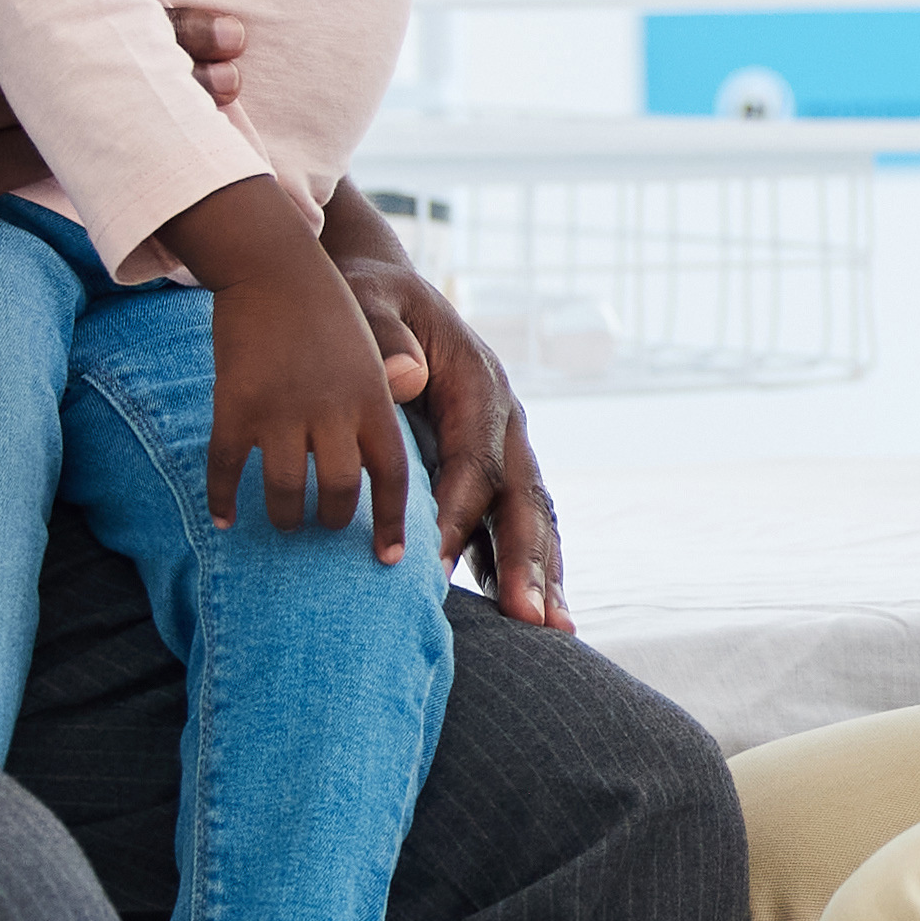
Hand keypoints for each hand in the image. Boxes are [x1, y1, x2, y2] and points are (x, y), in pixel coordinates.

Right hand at [194, 240, 421, 555]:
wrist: (271, 262)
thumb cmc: (325, 307)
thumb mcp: (372, 347)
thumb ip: (384, 394)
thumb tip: (397, 441)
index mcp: (372, 398)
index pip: (391, 476)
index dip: (391, 524)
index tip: (390, 559)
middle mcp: (330, 410)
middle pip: (336, 493)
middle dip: (332, 521)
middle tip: (325, 526)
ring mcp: (279, 409)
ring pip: (283, 492)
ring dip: (284, 517)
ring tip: (284, 521)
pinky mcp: (234, 404)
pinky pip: (225, 468)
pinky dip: (223, 499)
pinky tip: (223, 518)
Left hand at [336, 232, 567, 626]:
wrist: (384, 289)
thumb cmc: (368, 298)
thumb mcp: (368, 299)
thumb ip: (381, 334)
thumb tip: (404, 378)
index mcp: (479, 384)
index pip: (476, 461)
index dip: (459, 516)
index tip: (434, 569)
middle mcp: (504, 420)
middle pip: (523, 498)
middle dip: (528, 561)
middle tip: (531, 619)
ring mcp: (504, 447)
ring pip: (531, 517)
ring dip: (540, 574)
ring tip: (551, 632)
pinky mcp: (490, 468)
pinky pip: (509, 524)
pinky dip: (517, 567)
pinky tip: (522, 618)